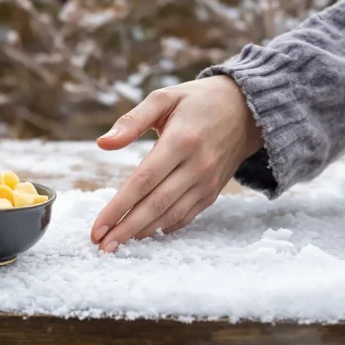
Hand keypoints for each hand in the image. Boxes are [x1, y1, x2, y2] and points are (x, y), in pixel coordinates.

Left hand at [91, 75, 263, 252]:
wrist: (247, 109)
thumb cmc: (197, 101)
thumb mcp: (163, 98)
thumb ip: (131, 121)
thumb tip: (102, 144)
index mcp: (180, 141)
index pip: (143, 181)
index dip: (118, 206)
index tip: (98, 226)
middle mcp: (196, 166)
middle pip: (155, 205)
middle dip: (125, 229)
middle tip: (101, 246)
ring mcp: (207, 182)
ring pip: (171, 215)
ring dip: (142, 233)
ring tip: (115, 245)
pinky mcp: (213, 192)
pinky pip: (186, 216)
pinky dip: (164, 228)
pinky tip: (143, 234)